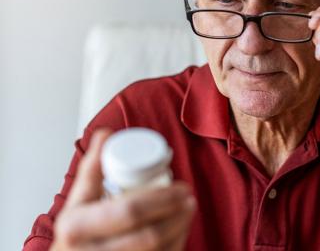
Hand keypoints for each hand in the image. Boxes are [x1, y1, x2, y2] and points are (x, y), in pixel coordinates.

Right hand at [51, 129, 195, 250]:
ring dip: (180, 228)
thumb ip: (92, 169)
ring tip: (189, 208)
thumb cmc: (77, 234)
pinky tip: (181, 231)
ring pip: (157, 250)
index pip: (129, 211)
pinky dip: (176, 244)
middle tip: (189, 196)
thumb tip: (106, 134)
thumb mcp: (77, 202)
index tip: (181, 186)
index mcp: (76, 227)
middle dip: (176, 213)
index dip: (162, 198)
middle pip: (148, 235)